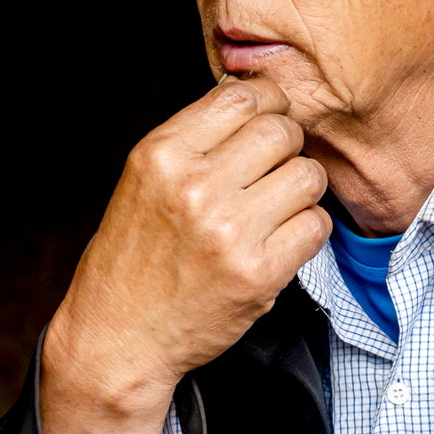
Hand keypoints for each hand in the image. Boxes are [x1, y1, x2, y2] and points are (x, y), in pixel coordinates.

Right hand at [40, 77, 330, 433]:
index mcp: (162, 155)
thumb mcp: (144, 181)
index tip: (267, 123)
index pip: (242, 96)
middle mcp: (195, 186)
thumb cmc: (134, 260)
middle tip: (273, 172)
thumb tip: (258, 101)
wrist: (117, 338)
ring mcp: (229, 231)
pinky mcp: (258, 273)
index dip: (267, 105)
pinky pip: (316, 224)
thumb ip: (196, 141)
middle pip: (282, 131)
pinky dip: (307, 230)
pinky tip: (281, 240)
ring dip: (302, 190)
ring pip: (308, 176)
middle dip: (287, 148)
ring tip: (277, 208)